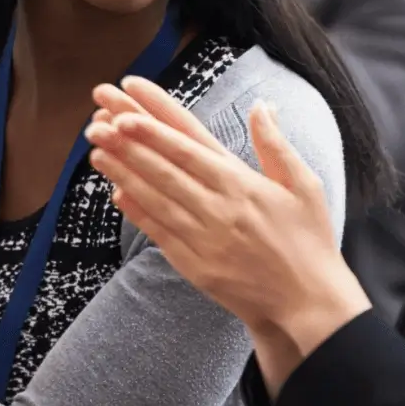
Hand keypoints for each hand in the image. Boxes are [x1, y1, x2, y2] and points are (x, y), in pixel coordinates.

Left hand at [85, 77, 369, 390]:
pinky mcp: (195, 265)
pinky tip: (115, 194)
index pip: (188, 142)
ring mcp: (203, 237)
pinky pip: (159, 233)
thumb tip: (262, 105)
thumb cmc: (309, 241)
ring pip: (155, 196)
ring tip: (95, 149)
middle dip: (126, 140)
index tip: (126, 102)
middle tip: (95, 120)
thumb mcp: (305, 185)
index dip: (154, 121)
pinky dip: (137, 212)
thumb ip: (276, 144)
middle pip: (163, 166)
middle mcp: (218, 206)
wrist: (308, 304)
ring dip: (123, 172)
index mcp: (241, 182)